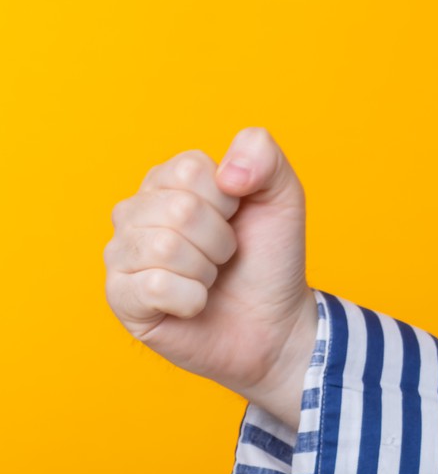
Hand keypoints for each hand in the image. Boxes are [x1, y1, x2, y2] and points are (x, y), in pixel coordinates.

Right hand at [104, 126, 318, 428]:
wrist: (273, 320)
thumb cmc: (269, 254)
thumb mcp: (282, 193)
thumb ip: (261, 153)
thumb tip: (227, 171)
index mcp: (169, 179)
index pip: (189, 169)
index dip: (229, 198)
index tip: (236, 217)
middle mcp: (135, 211)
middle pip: (179, 208)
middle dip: (220, 238)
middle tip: (225, 254)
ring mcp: (122, 255)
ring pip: (163, 246)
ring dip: (206, 268)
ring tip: (210, 276)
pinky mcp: (120, 298)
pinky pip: (155, 287)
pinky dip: (191, 298)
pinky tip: (195, 303)